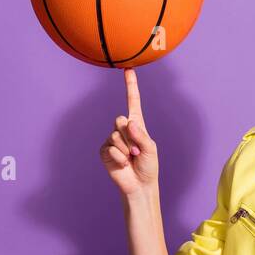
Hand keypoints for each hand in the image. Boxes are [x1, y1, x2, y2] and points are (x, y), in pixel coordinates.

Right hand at [100, 68, 159, 196]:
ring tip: (131, 159)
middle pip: (119, 120)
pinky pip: (109, 148)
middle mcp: (122, 129)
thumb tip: (128, 123)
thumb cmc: (148, 166)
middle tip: (136, 152)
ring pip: (115, 135)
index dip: (130, 85)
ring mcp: (112, 140)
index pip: (133, 101)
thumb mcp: (150, 149)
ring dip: (125, 150)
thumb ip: (141, 135)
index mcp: (137, 125)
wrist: (139, 185)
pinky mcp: (104, 151)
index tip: (128, 69)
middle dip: (130, 137)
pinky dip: (118, 157)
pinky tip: (123, 165)